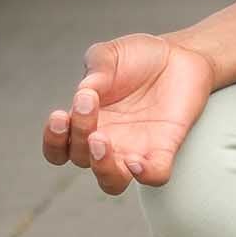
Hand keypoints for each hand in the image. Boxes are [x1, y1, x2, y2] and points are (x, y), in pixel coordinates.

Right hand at [41, 34, 215, 195]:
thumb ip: (95, 68)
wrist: (181, 54)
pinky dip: (146, 175)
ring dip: (102, 168)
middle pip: (82, 160)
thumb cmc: (140, 57)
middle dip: (78, 135)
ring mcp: (136, 148)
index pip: (59, 149)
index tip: (60, 115)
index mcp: (87, 122)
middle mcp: (108, 141)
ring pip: (112, 182)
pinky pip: (154, 176)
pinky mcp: (165, 148)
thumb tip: (86, 91)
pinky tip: (137, 161)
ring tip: (101, 140)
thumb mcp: (110, 54)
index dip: (54, 140)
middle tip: (88, 104)